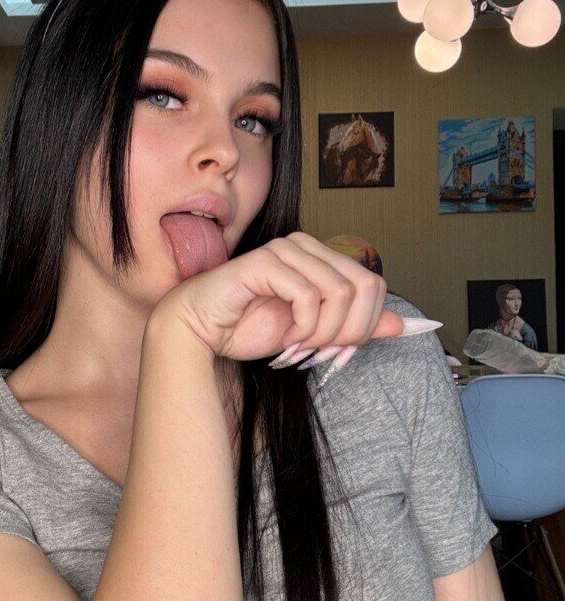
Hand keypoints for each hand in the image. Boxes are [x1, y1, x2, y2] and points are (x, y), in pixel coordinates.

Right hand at [154, 230, 404, 363]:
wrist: (199, 331)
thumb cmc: (247, 327)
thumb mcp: (314, 333)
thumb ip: (354, 326)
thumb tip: (401, 324)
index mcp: (320, 258)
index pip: (374, 285)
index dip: (366, 324)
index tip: (339, 351)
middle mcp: (306, 247)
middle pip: (366, 287)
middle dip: (351, 331)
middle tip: (323, 353)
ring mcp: (286, 250)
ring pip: (341, 292)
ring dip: (325, 332)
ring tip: (301, 348)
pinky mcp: (266, 262)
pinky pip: (308, 296)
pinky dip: (304, 328)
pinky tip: (287, 339)